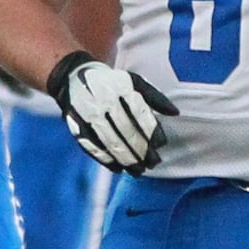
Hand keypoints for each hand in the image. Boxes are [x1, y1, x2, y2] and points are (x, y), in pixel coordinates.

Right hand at [46, 51, 178, 175]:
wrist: (73, 77)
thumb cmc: (111, 83)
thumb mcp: (134, 82)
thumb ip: (155, 97)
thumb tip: (175, 113)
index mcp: (120, 87)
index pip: (139, 112)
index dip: (151, 130)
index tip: (161, 144)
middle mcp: (103, 100)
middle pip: (126, 130)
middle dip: (142, 149)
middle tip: (154, 163)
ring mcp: (88, 114)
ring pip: (110, 142)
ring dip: (126, 159)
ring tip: (139, 171)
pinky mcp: (77, 126)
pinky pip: (93, 147)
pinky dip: (106, 160)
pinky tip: (119, 169)